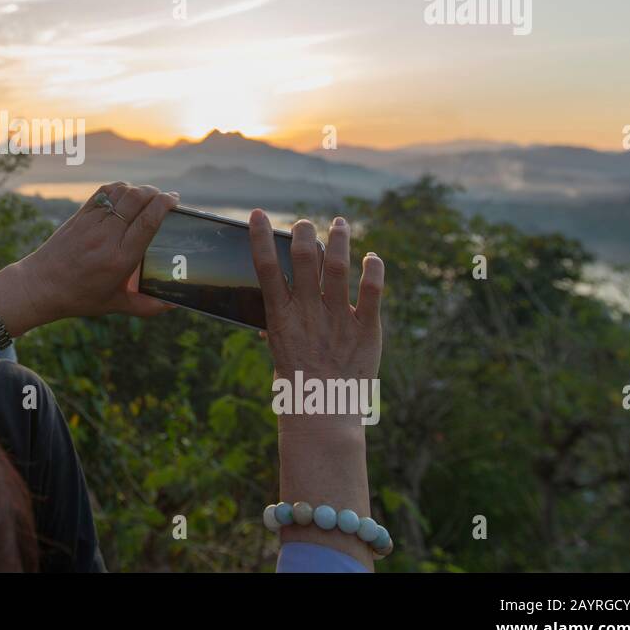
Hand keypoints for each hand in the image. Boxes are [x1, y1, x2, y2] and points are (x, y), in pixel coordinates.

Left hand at [13, 183, 177, 323]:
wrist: (41, 286)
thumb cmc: (80, 297)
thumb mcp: (116, 305)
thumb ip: (147, 306)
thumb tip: (173, 304)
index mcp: (120, 259)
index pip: (147, 222)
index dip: (164, 205)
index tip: (175, 199)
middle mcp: (107, 237)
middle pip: (136, 200)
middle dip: (155, 193)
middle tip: (164, 197)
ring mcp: (91, 223)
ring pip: (120, 192)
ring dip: (137, 189)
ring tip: (147, 196)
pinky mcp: (79, 216)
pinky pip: (103, 193)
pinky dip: (118, 188)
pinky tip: (126, 193)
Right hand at [250, 212, 382, 385]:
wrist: (324, 415)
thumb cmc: (297, 385)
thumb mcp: (279, 351)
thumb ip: (280, 325)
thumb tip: (273, 308)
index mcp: (281, 318)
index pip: (266, 268)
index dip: (260, 237)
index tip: (256, 215)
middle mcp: (308, 313)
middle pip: (305, 259)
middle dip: (304, 233)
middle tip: (305, 223)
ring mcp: (338, 320)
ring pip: (339, 267)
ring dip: (339, 241)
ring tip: (340, 223)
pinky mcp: (366, 330)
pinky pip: (372, 292)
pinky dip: (373, 270)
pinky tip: (372, 257)